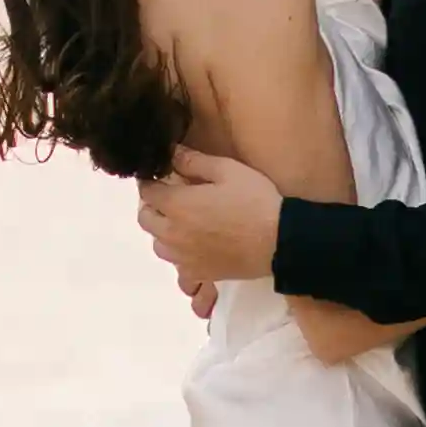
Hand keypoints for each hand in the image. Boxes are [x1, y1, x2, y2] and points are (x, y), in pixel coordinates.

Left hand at [136, 147, 282, 292]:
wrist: (279, 241)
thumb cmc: (254, 200)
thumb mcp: (227, 170)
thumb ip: (194, 161)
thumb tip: (171, 153)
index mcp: (177, 205)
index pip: (147, 192)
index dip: (149, 182)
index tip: (158, 177)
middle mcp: (173, 233)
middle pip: (146, 220)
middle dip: (152, 206)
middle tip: (169, 197)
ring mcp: (184, 257)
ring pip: (158, 245)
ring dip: (163, 232)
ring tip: (181, 223)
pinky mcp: (199, 274)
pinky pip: (178, 268)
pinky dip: (180, 257)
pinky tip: (194, 249)